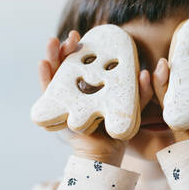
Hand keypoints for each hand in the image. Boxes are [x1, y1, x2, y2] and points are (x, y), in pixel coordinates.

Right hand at [38, 31, 154, 165]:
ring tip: (53, 42)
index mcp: (93, 87)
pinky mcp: (58, 111)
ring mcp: (66, 100)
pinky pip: (48, 92)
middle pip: (68, 65)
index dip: (84, 49)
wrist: (107, 153)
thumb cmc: (119, 130)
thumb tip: (145, 72)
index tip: (85, 36)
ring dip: (53, 57)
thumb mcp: (134, 108)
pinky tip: (43, 64)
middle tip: (72, 36)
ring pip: (56, 74)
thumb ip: (142, 92)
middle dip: (67, 49)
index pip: (86, 63)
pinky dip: (45, 77)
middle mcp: (76, 91)